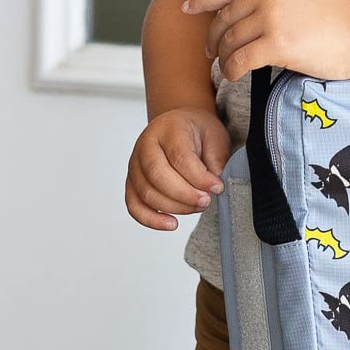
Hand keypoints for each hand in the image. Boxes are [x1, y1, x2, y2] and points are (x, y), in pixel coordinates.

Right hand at [127, 105, 230, 231]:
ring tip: (198, 207)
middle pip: (157, 175)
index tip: (217, 187)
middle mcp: (145, 145)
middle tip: (206, 201)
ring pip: (146, 193)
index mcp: (168, 129)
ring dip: (174, 207)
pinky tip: (172, 224)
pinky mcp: (132, 182)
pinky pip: (134, 205)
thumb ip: (216, 160)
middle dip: (185, 195)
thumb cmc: (197, 132)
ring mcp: (135, 164)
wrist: (179, 125)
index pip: (179, 157)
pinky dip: (151, 219)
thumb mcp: (215, 136)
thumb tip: (213, 187)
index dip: (199, 177)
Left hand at [180, 0, 349, 83]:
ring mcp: (271, 20)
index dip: (203, 1)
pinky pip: (240, 59)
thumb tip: (245, 21)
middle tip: (210, 53)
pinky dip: (231, 70)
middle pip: (224, 20)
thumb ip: (271, 1)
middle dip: (212, 39)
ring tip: (225, 68)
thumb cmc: (336, 21)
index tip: (186, 9)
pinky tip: (234, 76)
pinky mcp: (278, 44)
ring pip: (229, 41)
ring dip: (222, 57)